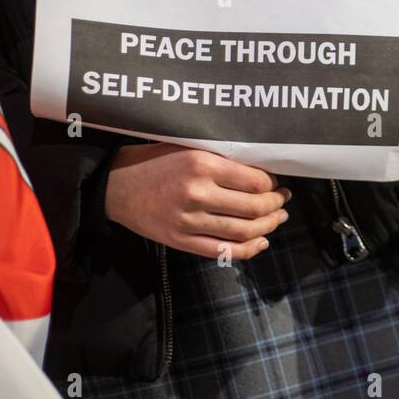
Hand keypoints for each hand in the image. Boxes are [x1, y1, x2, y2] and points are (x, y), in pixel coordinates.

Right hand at [104, 143, 289, 258]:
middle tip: (283, 200)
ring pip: (243, 231)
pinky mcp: (180, 241)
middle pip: (254, 207)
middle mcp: (197, 194)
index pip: (255, 181)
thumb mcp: (190, 147)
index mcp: (202, 165)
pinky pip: (223, 251)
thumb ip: (223, 159)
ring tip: (278, 218)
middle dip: (276, 205)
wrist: (115, 185)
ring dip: (268, 226)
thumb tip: (263, 171)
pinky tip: (260, 242)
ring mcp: (189, 222)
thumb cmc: (155, 160)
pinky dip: (247, 249)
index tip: (275, 182)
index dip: (272, 184)